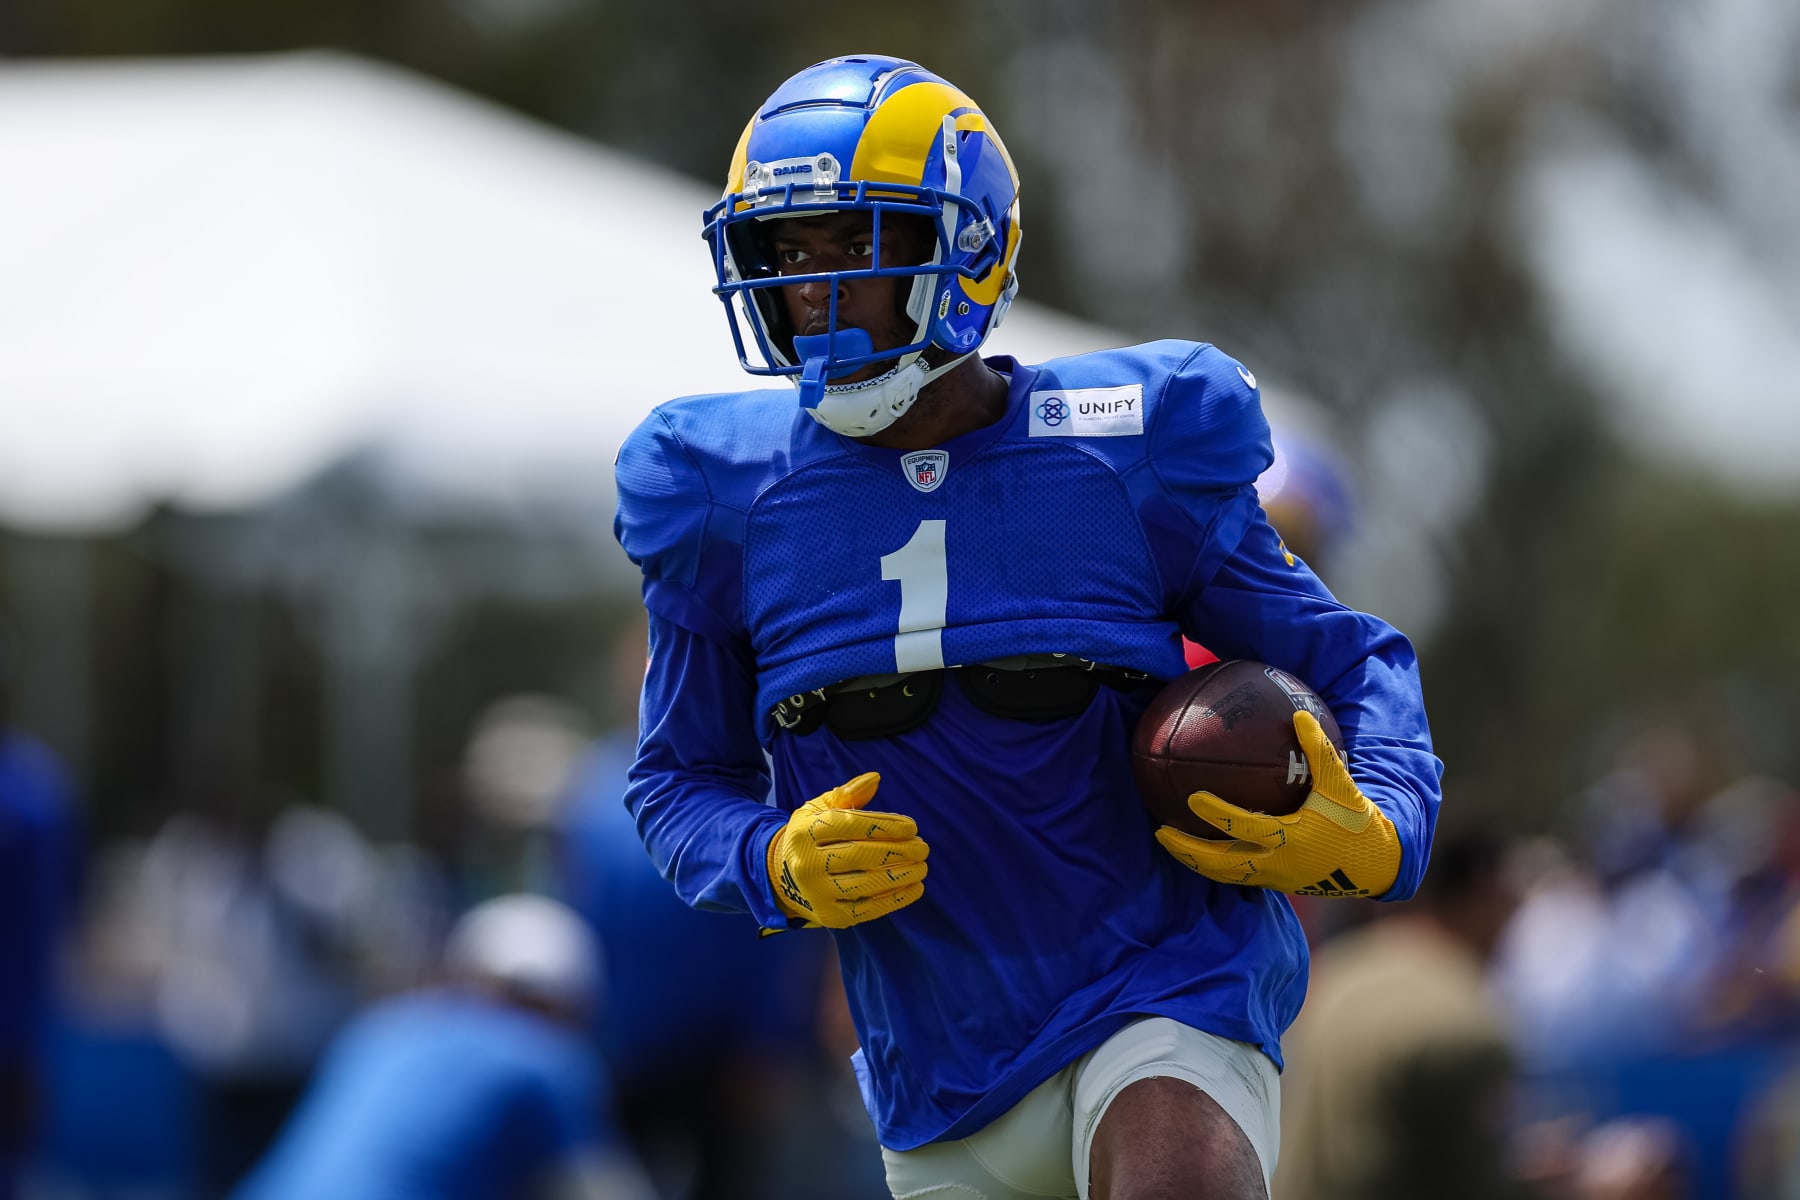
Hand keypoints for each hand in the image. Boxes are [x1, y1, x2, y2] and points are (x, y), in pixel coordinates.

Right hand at [767, 772, 928, 927]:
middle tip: (923, 847)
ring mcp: (818, 894)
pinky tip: (915, 887)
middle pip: (861, 856)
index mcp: (805, 832)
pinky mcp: (831, 917)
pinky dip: (896, 899)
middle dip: (898, 851)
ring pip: (866, 884)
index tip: (911, 826)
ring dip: (901, 875)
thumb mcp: (817, 810)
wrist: (782, 877)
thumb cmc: (810, 837)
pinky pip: (868, 910)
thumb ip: (847, 794)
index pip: (850, 826)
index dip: (885, 825)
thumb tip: (875, 777)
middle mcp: (808, 864)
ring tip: (922, 867)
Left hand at [1154, 711, 1400, 896]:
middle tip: (1159, 831)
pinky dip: (1214, 864)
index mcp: (1289, 839)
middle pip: (1221, 863)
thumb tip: (1299, 714)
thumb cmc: (1357, 821)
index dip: (1217, 814)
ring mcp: (1274, 878)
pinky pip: (1237, 876)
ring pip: (1224, 875)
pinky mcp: (1276, 883)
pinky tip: (1200, 846)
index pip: (1244, 826)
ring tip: (1169, 842)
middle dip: (1188, 850)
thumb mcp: (1341, 784)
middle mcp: (1276, 863)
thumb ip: (1319, 751)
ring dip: (1194, 861)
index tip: (1192, 797)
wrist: (1376, 865)